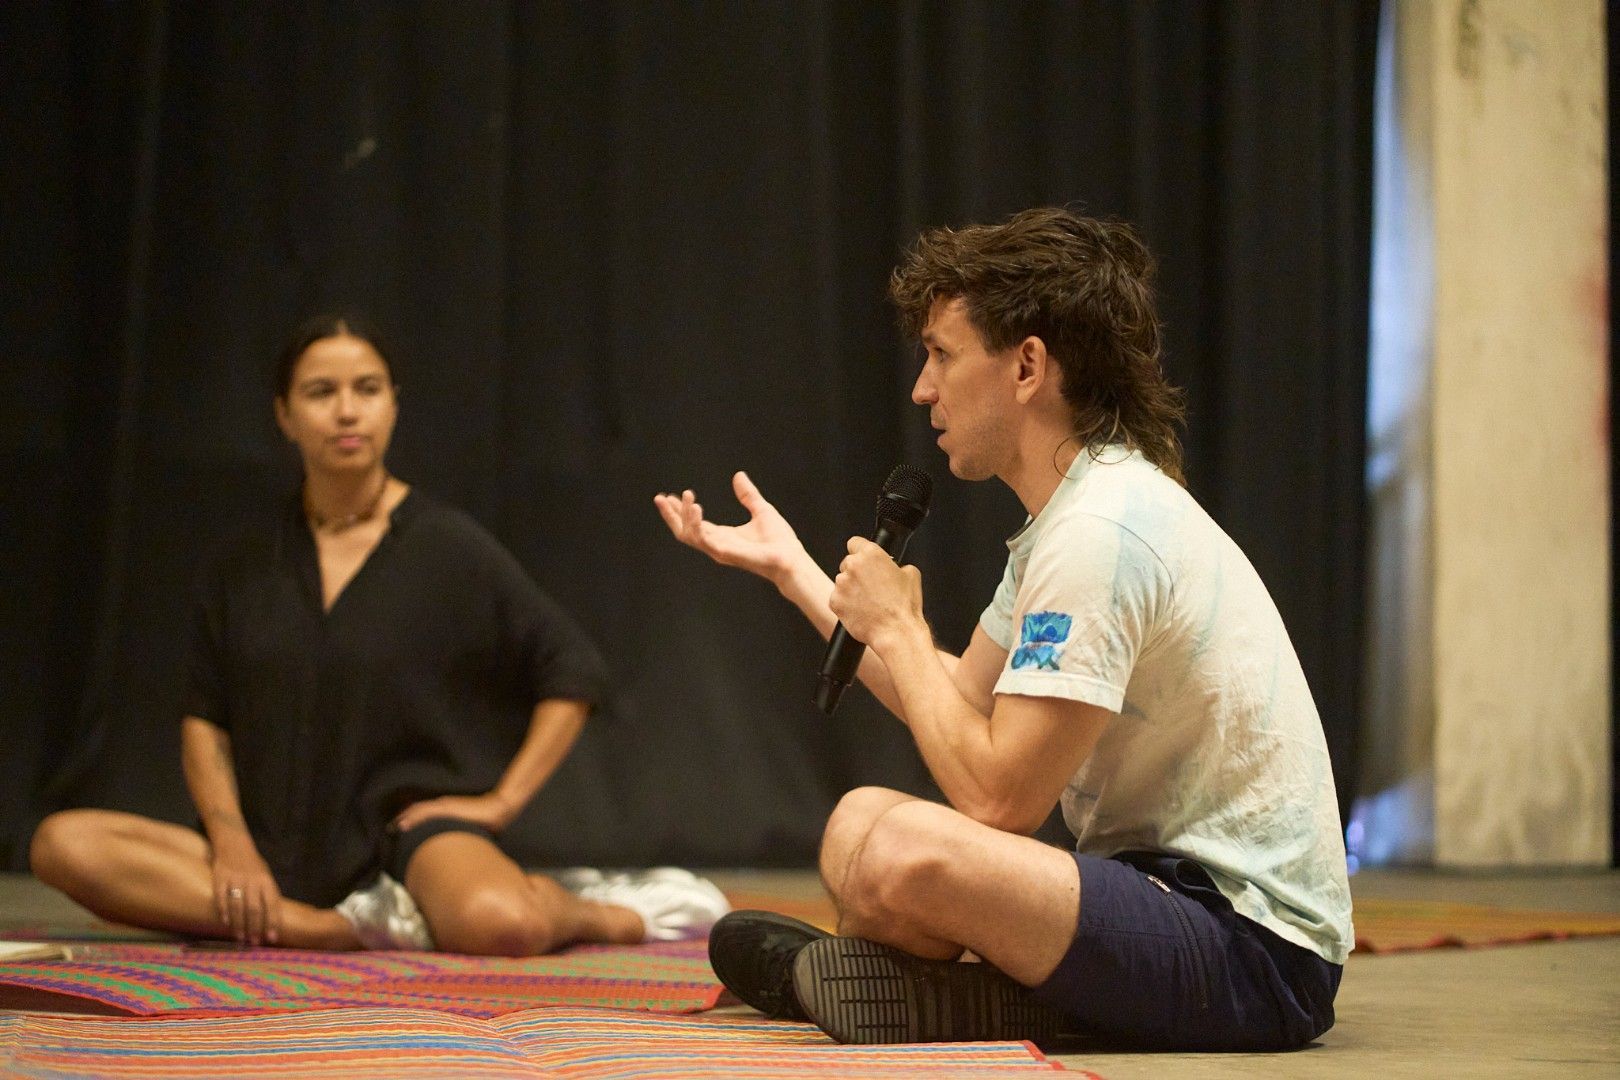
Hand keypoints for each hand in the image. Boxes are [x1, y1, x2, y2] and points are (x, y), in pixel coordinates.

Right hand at [208, 832, 282, 945]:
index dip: (272, 922)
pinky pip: (221, 896)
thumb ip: (268, 895)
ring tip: (240, 938)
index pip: (272, 904)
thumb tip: (273, 920)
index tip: (272, 938)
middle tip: (254, 942)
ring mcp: (235, 879)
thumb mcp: (266, 877)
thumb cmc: (253, 866)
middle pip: (254, 908)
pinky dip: (223, 910)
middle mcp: (252, 881)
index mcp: (266, 881)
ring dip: (239, 923)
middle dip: (255, 927)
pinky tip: (225, 922)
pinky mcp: (220, 877)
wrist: (234, 844)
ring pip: (237, 905)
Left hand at [392, 792, 517, 834]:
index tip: (396, 830)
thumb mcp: (465, 826)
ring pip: (418, 810)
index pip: (422, 813)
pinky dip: (413, 817)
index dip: (408, 820)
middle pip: (416, 811)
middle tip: (389, 830)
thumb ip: (454, 831)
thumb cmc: (483, 821)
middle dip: (401, 820)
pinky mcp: (447, 807)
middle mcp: (442, 805)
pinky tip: (404, 825)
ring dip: (404, 818)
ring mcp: (444, 805)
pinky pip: (425, 811)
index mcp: (445, 809)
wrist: (496, 810)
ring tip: (392, 828)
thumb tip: (447, 845)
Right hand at [653, 471, 808, 586]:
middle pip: (684, 531)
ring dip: (682, 515)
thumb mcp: (761, 510)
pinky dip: (695, 524)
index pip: (694, 523)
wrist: (790, 558)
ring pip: (688, 535)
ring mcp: (718, 550)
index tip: (671, 495)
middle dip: (671, 515)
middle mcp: (716, 544)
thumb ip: (748, 495)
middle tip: (660, 498)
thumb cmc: (779, 540)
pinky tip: (695, 507)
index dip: (681, 510)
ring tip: (684, 496)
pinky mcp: (724, 553)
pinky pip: (702, 539)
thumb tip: (738, 475)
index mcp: (723, 535)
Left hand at [829, 536, 924, 650]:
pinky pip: (837, 598)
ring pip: (842, 581)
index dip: (860, 551)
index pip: (855, 542)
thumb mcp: (911, 574)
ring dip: (851, 588)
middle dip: (856, 572)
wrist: (896, 632)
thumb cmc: (904, 606)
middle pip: (848, 562)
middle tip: (870, 586)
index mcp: (871, 554)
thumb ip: (897, 564)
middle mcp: (853, 565)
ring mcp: (841, 584)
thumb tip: (892, 567)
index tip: (863, 559)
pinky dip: (845, 604)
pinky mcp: (834, 601)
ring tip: (868, 602)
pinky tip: (860, 610)